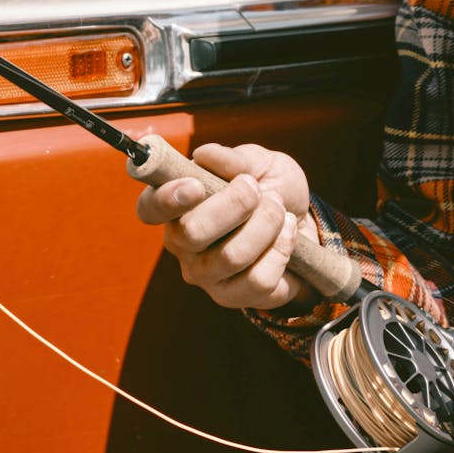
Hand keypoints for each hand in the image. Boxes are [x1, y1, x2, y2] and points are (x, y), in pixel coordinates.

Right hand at [135, 141, 313, 310]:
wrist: (304, 223)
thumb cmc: (272, 189)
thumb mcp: (261, 163)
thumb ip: (235, 159)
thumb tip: (205, 156)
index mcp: (177, 205)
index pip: (150, 207)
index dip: (167, 199)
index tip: (196, 185)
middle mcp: (182, 244)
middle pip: (192, 232)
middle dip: (236, 204)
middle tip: (259, 190)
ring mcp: (205, 275)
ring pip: (231, 256)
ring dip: (267, 225)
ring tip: (280, 211)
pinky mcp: (233, 296)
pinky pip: (258, 279)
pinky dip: (282, 250)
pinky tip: (286, 236)